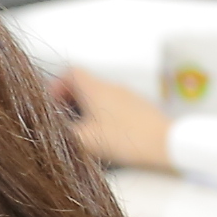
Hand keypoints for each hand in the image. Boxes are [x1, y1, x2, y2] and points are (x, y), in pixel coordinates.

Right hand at [56, 68, 178, 172]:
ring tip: (84, 131)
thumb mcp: (86, 141)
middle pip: (84, 84)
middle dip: (70, 100)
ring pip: (100, 95)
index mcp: (95, 89)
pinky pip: (115, 105)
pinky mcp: (139, 108)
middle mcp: (111, 87)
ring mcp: (127, 96)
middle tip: (64, 120)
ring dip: (87, 108)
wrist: (165, 144)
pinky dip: (104, 115)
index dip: (56, 86)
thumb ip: (64, 134)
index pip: (70, 72)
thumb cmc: (125, 139)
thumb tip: (50, 131)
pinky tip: (106, 135)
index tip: (52, 105)